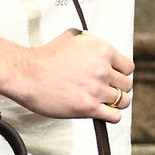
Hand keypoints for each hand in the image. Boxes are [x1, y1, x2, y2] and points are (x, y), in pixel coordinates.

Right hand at [6, 29, 134, 123]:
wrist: (27, 75)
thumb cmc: (43, 58)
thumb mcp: (70, 38)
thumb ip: (87, 41)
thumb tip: (91, 43)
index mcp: (101, 50)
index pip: (127, 67)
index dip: (121, 74)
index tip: (114, 79)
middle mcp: (102, 69)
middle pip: (126, 85)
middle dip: (118, 89)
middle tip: (108, 92)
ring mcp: (96, 89)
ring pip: (122, 101)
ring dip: (116, 104)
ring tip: (107, 104)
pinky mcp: (88, 107)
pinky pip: (113, 116)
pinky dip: (112, 116)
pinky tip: (104, 114)